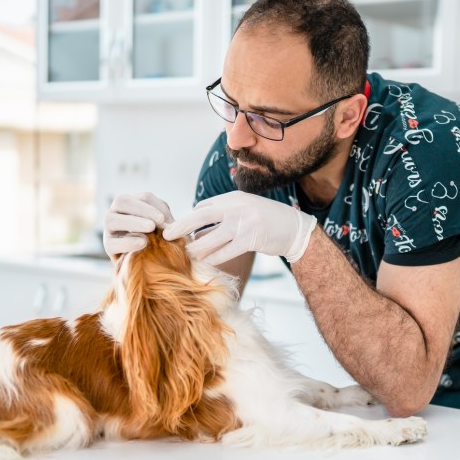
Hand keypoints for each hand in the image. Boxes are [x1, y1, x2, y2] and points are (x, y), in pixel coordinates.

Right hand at [103, 192, 172, 257]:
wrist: (150, 265)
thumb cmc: (160, 242)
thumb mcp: (166, 229)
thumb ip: (168, 223)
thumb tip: (169, 225)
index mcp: (134, 204)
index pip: (143, 198)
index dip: (154, 206)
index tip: (164, 218)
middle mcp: (117, 212)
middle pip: (122, 201)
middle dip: (142, 209)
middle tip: (159, 220)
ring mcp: (109, 229)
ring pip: (112, 219)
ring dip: (133, 222)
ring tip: (150, 229)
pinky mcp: (108, 247)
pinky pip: (113, 243)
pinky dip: (128, 242)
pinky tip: (142, 243)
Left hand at [162, 192, 316, 266]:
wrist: (294, 228)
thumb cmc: (267, 220)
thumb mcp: (245, 208)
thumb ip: (224, 213)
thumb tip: (197, 225)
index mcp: (233, 197)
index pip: (204, 207)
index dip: (188, 219)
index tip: (175, 228)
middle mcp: (237, 207)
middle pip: (201, 216)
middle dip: (181, 226)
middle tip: (166, 235)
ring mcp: (244, 223)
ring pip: (211, 237)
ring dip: (195, 248)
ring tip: (185, 255)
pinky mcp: (251, 239)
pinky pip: (225, 251)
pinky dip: (213, 257)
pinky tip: (204, 262)